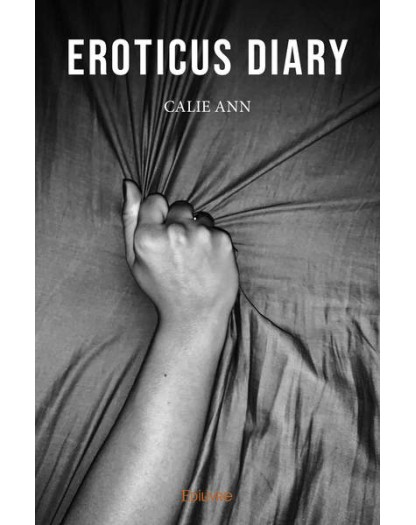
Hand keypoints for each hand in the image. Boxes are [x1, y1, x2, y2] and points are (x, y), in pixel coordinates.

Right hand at [122, 180, 238, 327]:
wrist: (195, 316)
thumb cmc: (161, 288)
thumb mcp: (135, 258)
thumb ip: (129, 219)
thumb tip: (128, 184)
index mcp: (148, 236)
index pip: (155, 200)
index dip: (159, 217)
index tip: (163, 236)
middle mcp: (175, 232)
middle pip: (180, 206)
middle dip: (179, 222)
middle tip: (179, 252)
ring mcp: (201, 235)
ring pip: (200, 217)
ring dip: (198, 231)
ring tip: (194, 258)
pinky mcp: (223, 240)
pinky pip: (216, 229)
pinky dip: (213, 242)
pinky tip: (208, 262)